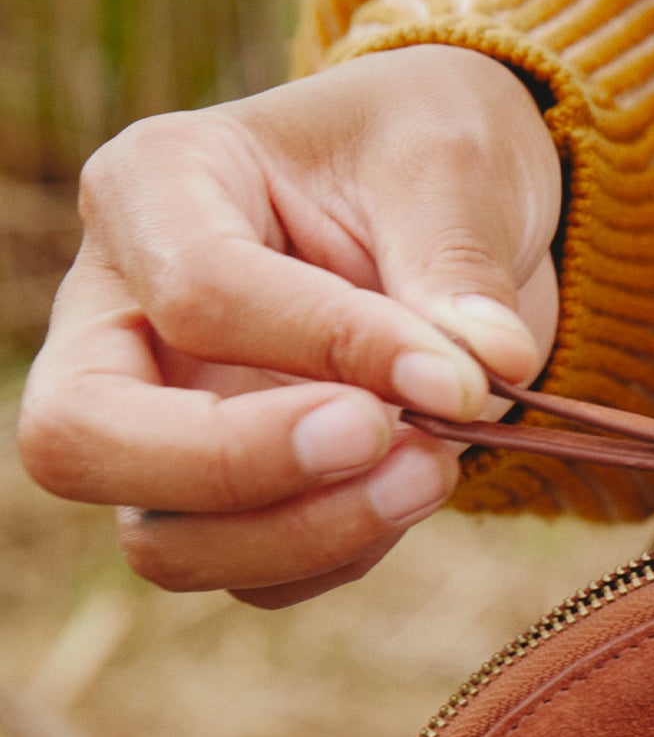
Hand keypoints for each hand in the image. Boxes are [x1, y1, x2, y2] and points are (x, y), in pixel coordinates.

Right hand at [18, 45, 561, 607]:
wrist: (454, 212)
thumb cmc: (429, 159)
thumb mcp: (453, 165)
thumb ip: (458, 263)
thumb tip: (487, 365)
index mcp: (151, 189)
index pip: (197, 297)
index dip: (334, 349)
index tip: (466, 377)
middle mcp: (121, 317)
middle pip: (82, 439)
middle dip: (242, 468)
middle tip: (387, 437)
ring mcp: (162, 424)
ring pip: (164, 541)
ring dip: (307, 534)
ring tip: (434, 471)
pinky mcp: (227, 501)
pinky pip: (255, 578)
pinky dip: (341, 556)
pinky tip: (414, 489)